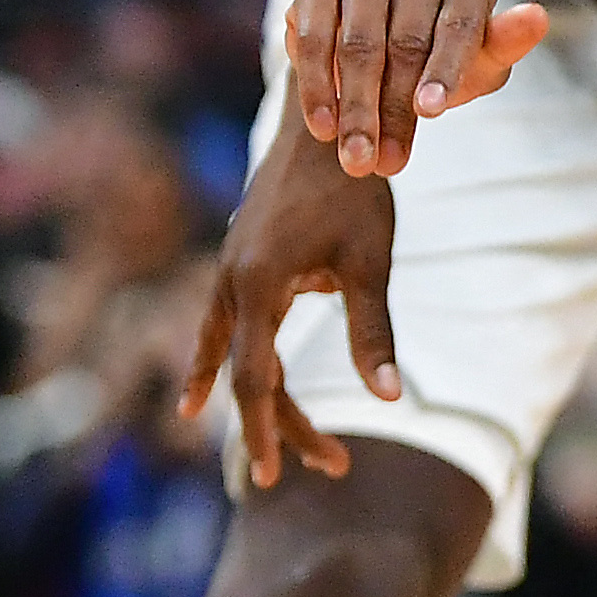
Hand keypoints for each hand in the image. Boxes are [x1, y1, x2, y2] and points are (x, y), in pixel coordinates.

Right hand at [185, 121, 409, 486]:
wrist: (324, 121)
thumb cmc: (354, 187)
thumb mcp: (371, 262)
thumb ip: (373, 331)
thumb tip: (391, 398)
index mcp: (259, 285)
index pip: (258, 379)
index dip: (266, 430)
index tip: (274, 475)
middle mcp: (232, 282)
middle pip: (249, 375)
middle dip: (284, 425)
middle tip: (333, 465)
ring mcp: (230, 272)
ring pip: (235, 355)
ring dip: (263, 400)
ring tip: (285, 449)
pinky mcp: (238, 263)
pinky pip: (225, 329)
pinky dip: (226, 363)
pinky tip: (205, 392)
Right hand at [289, 0, 546, 176]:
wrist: (394, 11)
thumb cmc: (449, 45)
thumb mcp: (483, 52)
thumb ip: (505, 44)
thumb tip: (538, 18)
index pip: (460, 23)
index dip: (445, 69)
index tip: (432, 112)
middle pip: (405, 39)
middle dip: (393, 109)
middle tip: (385, 165)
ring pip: (356, 40)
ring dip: (353, 105)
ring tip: (355, 159)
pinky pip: (312, 31)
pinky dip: (315, 82)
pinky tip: (323, 125)